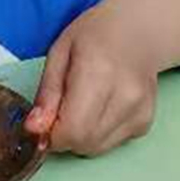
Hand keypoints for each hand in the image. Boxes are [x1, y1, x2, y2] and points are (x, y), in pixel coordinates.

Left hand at [24, 0, 159, 156]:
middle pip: (84, 144)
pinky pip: (111, 144)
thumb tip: (34, 129)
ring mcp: (140, 111)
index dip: (51, 134)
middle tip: (60, 110)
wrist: (138, 31)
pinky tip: (100, 108)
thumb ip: (46, 93)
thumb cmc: (94, 35)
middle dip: (64, 136)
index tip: (44, 121)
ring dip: (80, 136)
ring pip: (97, 148)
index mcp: (98, 73)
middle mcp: (125, 96)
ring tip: (81, 105)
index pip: (73, 130)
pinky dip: (98, 134)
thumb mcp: (58, 53)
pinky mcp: (145, 123)